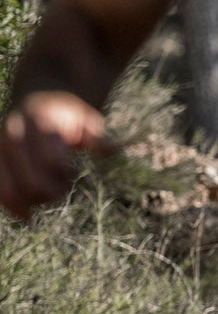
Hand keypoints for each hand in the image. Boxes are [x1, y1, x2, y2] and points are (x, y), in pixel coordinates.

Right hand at [0, 92, 115, 220]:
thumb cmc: (68, 115)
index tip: (70, 174)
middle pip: (34, 182)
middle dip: (52, 192)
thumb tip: (110, 152)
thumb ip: (96, 137)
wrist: (37, 99)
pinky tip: (26, 214)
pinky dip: (12, 206)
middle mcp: (14, 135)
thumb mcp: (88, 119)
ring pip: (10, 190)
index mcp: (40, 123)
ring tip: (45, 196)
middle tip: (62, 186)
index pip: (52, 163)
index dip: (65, 175)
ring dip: (33, 201)